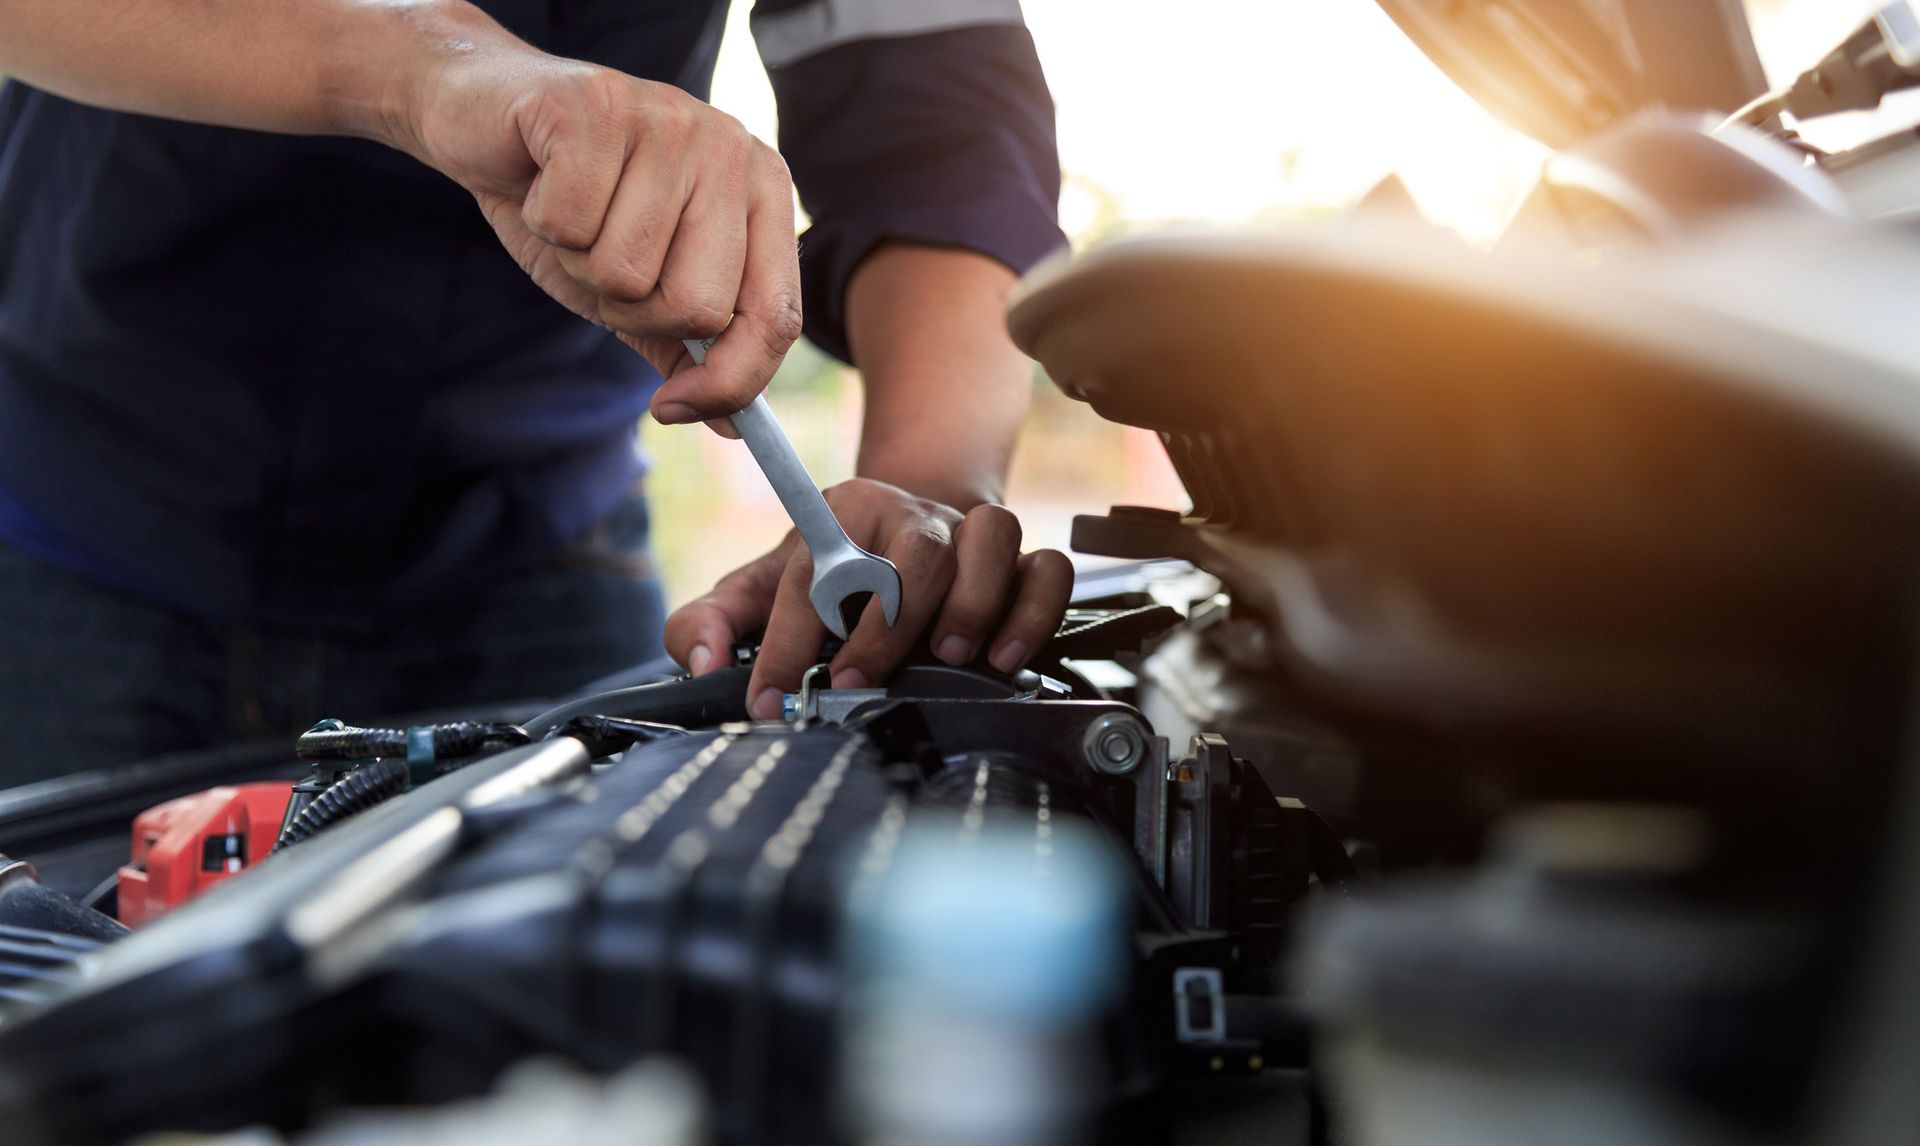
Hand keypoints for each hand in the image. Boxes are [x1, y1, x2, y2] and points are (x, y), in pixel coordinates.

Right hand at [405, 50, 801, 425]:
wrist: (484, 122)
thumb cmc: (575, 208)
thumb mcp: (641, 289)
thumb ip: (691, 350)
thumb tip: (735, 425)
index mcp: (763, 192)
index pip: (776, 316)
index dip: (728, 380)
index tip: (670, 409)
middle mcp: (730, 148)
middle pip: (698, 304)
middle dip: (631, 308)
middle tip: (601, 257)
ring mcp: (667, 119)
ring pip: (626, 269)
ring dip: (579, 261)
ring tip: (572, 213)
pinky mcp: (596, 104)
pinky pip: (571, 222)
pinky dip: (542, 221)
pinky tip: (542, 182)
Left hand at [665, 479, 1073, 718]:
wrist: (898, 540)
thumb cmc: (828, 578)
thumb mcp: (758, 592)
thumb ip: (709, 622)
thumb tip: (704, 660)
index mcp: (844, 512)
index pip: (816, 569)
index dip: (792, 640)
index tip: (775, 698)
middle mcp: (914, 516)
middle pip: (917, 550)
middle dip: (887, 625)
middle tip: (858, 679)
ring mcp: (971, 535)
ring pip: (991, 541)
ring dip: (970, 605)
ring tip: (945, 657)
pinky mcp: (1020, 562)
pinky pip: (1047, 569)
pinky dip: (1032, 611)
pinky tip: (1004, 656)